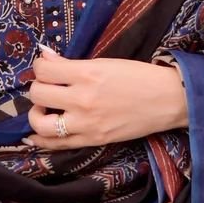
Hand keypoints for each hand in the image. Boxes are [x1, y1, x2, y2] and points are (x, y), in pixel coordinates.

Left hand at [22, 45, 186, 149]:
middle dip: (38, 88)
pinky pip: (56, 144)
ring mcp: (86, 123)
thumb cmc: (139, 76)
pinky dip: (41, 140)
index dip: (40, 66)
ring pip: (40, 123)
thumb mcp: (105, 62)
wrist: (168, 100)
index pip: (43, 69)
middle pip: (37, 94)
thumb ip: (72, 64)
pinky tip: (37, 134)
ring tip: (45, 109)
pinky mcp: (92, 140)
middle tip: (48, 87)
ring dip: (36, 114)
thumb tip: (45, 57)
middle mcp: (82, 99)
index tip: (46, 67)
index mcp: (87, 74)